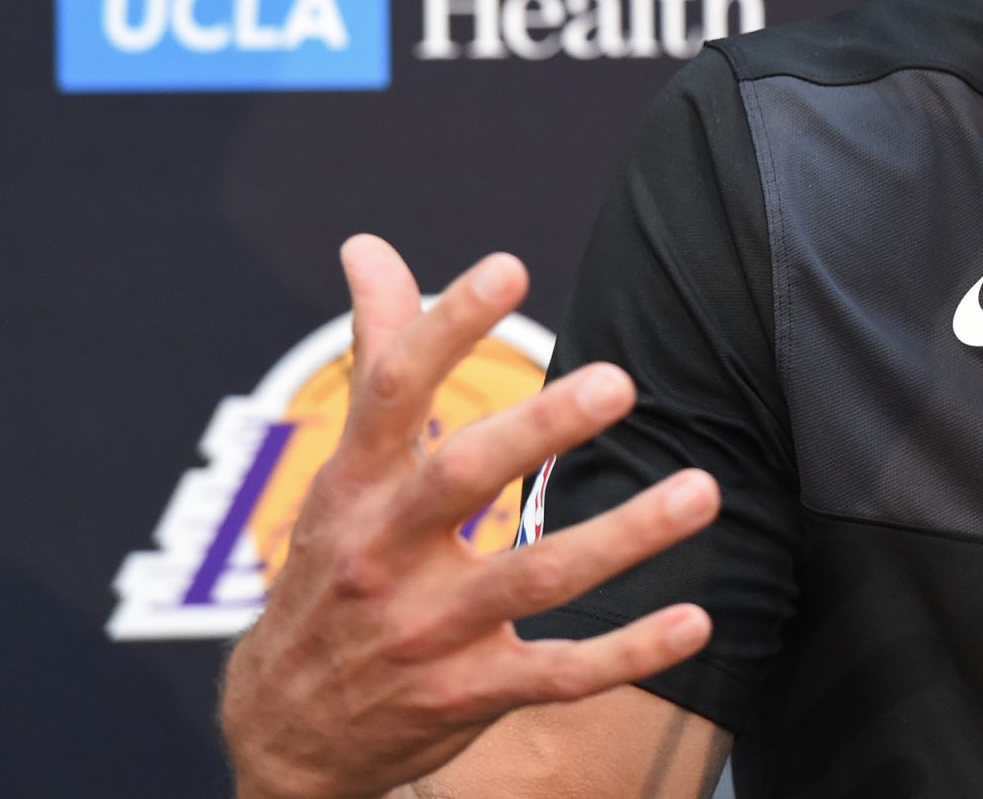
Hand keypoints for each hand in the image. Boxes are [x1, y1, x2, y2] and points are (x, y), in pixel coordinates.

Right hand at [221, 236, 720, 798]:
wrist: (281, 735)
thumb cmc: (331, 571)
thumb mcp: (338, 473)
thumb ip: (376, 354)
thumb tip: (368, 247)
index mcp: (353, 487)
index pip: (392, 391)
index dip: (446, 326)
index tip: (509, 266)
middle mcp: (383, 554)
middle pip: (462, 477)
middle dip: (539, 429)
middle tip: (618, 380)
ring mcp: (425, 632)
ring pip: (532, 578)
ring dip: (623, 536)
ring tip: (701, 489)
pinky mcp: (467, 695)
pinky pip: (559, 675)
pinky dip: (628, 651)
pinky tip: (696, 619)